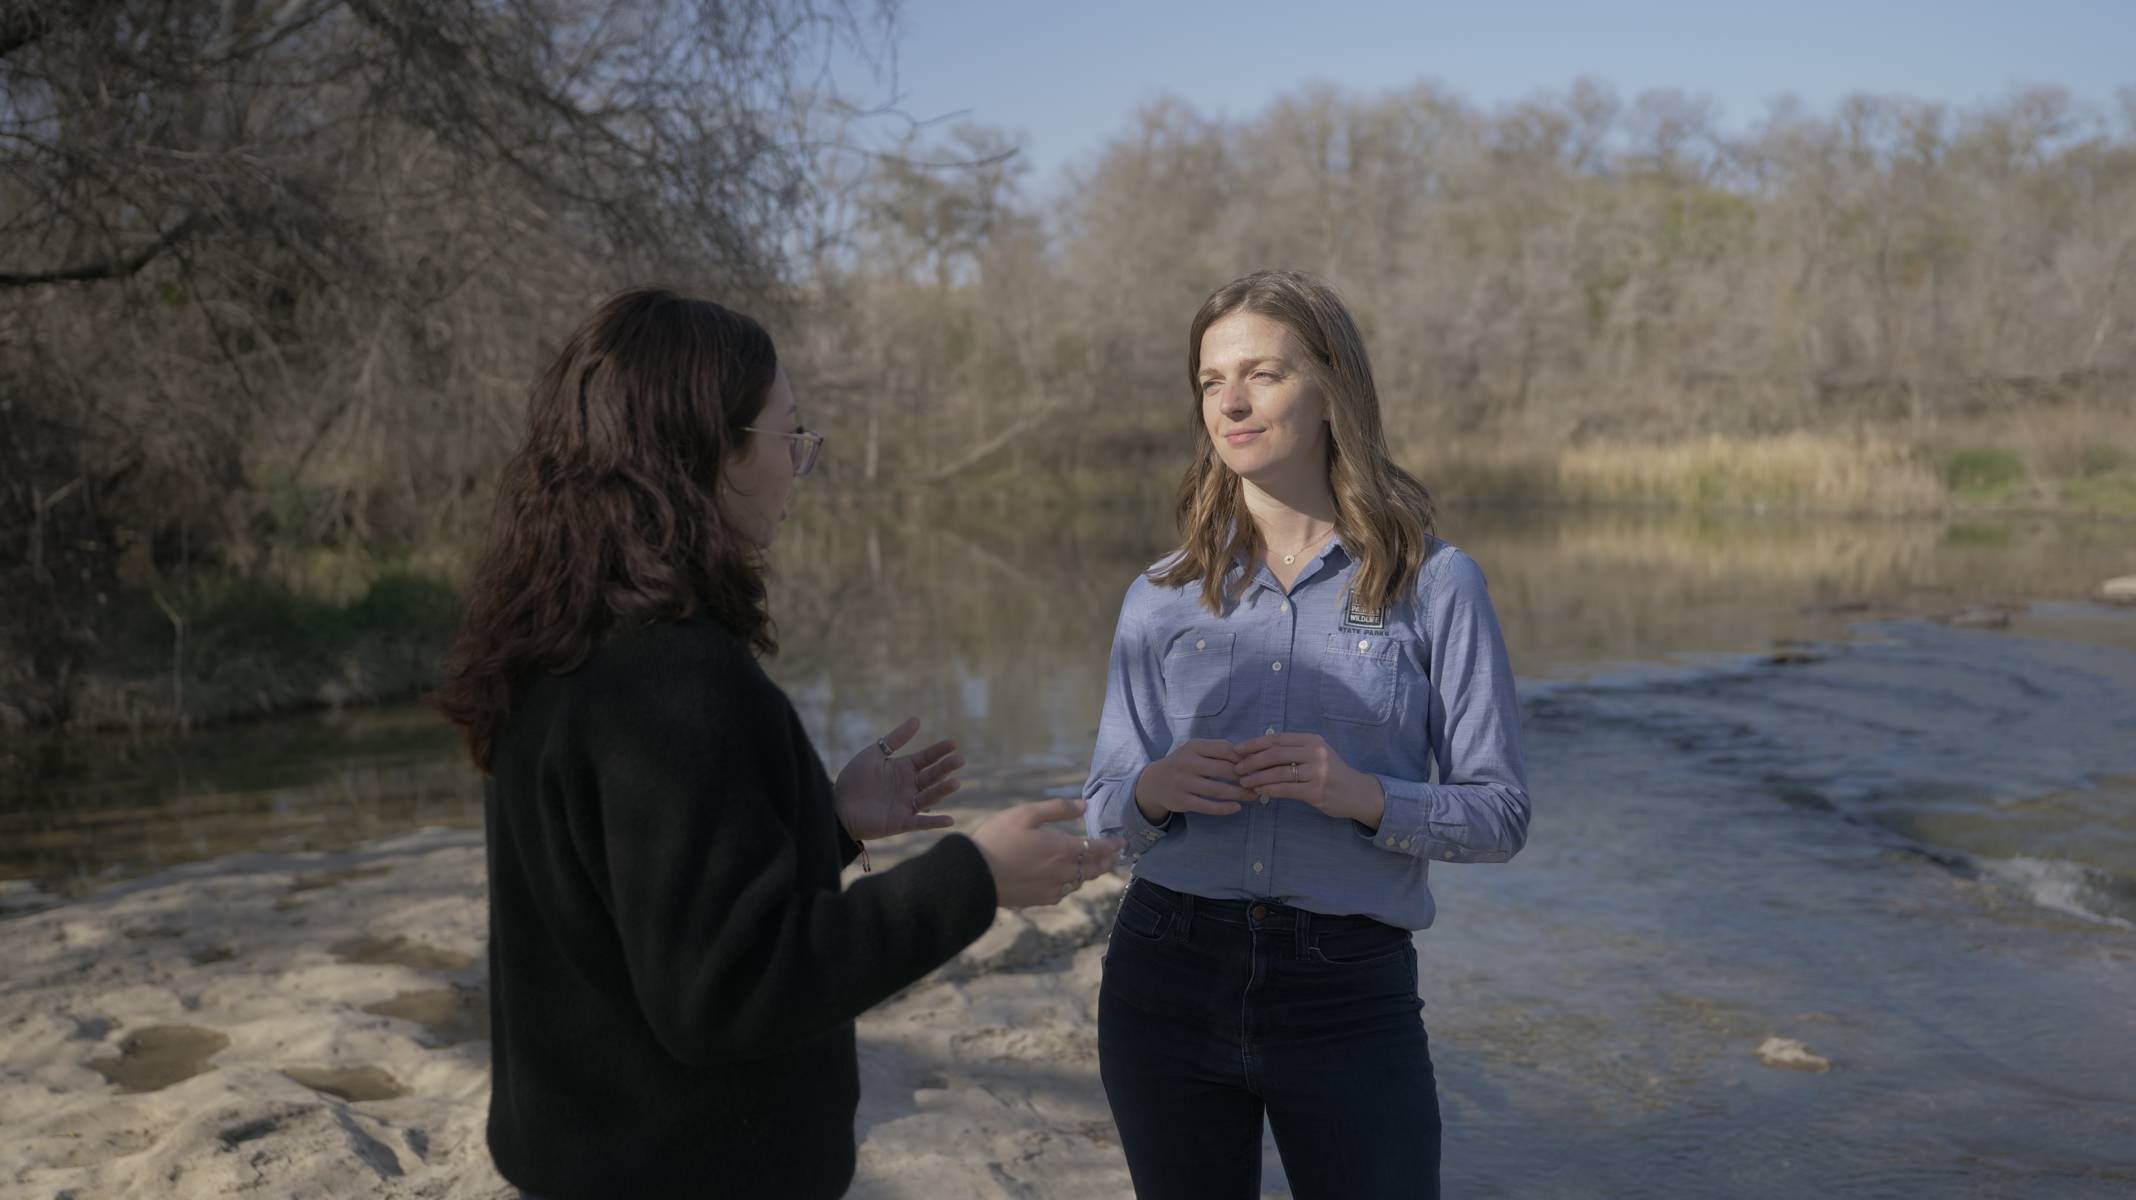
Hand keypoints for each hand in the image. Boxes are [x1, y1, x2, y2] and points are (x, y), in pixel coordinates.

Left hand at [834, 717, 961, 841]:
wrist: (836, 806)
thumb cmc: (854, 779)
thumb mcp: (874, 754)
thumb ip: (895, 739)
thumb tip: (917, 719)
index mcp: (903, 769)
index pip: (926, 758)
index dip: (939, 751)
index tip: (953, 743)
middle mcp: (909, 786)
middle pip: (931, 776)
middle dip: (945, 768)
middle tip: (959, 760)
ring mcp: (906, 804)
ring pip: (929, 796)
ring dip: (942, 791)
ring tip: (955, 783)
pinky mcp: (901, 822)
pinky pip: (921, 823)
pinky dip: (935, 822)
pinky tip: (950, 820)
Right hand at [970, 797, 1126, 907]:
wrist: (975, 875)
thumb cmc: (998, 839)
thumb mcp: (1026, 814)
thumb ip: (1058, 809)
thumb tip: (1084, 806)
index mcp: (1062, 849)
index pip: (1098, 848)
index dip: (1112, 845)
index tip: (1122, 842)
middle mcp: (1063, 872)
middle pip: (1095, 868)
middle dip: (1108, 861)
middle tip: (1117, 856)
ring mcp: (1053, 888)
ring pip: (1081, 881)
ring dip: (1092, 873)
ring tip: (1096, 866)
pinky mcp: (1040, 899)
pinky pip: (1065, 891)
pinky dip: (1073, 883)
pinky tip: (1069, 879)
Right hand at [1133, 738, 1250, 822]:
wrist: (1155, 782)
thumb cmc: (1184, 763)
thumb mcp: (1196, 750)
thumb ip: (1219, 750)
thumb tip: (1249, 756)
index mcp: (1193, 746)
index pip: (1224, 749)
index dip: (1242, 758)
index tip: (1256, 765)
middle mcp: (1186, 763)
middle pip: (1223, 770)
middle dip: (1244, 777)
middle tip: (1259, 782)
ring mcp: (1183, 783)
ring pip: (1217, 790)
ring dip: (1239, 794)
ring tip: (1253, 796)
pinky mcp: (1182, 801)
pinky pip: (1208, 806)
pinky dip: (1225, 808)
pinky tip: (1237, 807)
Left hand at [1234, 732, 1385, 827]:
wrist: (1357, 792)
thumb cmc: (1331, 772)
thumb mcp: (1316, 753)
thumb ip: (1293, 749)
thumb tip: (1257, 750)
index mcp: (1312, 740)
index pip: (1277, 738)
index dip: (1254, 744)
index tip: (1237, 750)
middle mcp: (1315, 753)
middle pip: (1275, 754)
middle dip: (1252, 761)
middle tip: (1237, 768)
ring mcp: (1317, 772)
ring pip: (1278, 772)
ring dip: (1257, 777)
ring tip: (1244, 781)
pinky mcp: (1316, 791)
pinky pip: (1286, 789)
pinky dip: (1269, 789)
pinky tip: (1259, 791)